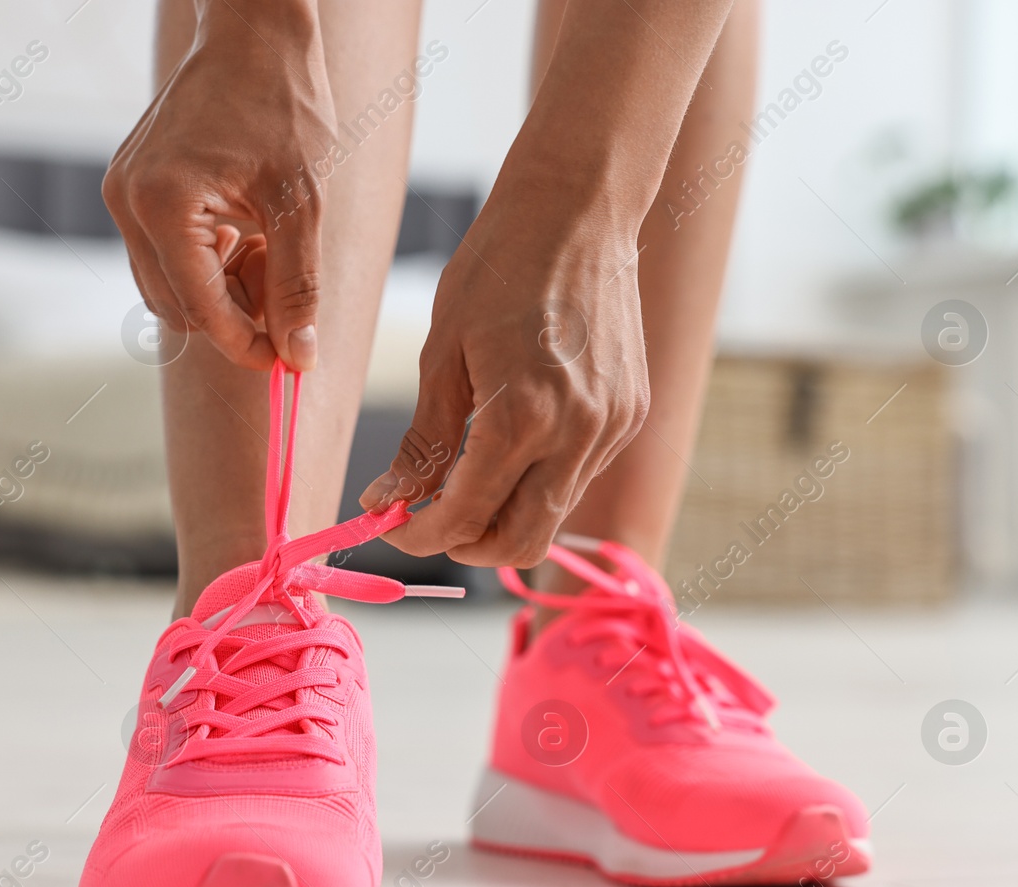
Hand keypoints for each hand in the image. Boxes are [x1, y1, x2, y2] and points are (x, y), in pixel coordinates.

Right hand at [102, 0, 334, 370]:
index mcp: (164, 205)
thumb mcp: (302, 203)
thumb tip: (299, 356)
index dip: (247, 344)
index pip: (202, 310)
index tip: (287, 358)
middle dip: (233, 316)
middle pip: (178, 309)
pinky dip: (203, 263)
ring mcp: (123, 195)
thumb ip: (297, 285)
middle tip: (284, 290)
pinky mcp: (131, 188)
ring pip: (167, 288)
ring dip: (218, 291)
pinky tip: (243, 231)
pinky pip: (162, 255)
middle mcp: (129, 203)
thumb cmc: (282, 105)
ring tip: (265, 250)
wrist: (253, 37)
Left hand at [358, 179, 649, 567]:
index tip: (389, 526)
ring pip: (553, 516)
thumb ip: (422, 442)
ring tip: (462, 478)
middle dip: (466, 544)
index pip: (464, 517)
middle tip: (427, 519)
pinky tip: (510, 445)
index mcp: (521, 417)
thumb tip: (388, 502)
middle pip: (521, 544)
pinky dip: (538, 481)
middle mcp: (577, 433)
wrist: (579, 210)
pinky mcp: (630, 415)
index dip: (418, 535)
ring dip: (503, 515)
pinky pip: (578, 477)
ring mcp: (612, 427)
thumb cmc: (498, 268)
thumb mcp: (442, 354)